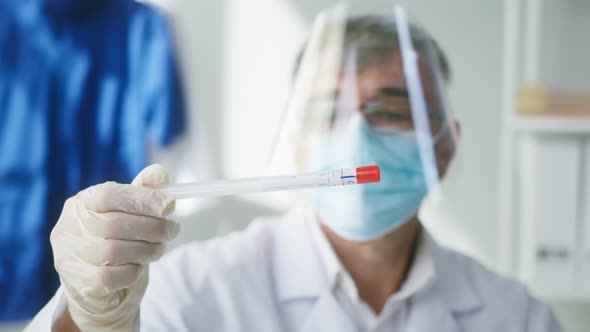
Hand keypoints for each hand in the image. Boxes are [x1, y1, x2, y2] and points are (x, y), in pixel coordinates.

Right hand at [51, 164, 178, 330]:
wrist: (99, 285)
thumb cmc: (117, 240)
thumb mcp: (130, 213)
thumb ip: (143, 192)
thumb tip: (159, 173)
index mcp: (81, 202)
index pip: (108, 195)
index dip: (142, 199)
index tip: (169, 205)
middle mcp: (68, 227)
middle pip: (114, 224)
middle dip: (152, 227)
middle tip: (172, 230)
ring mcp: (68, 256)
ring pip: (114, 251)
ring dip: (146, 250)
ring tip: (158, 248)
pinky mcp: (77, 282)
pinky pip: (111, 277)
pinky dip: (132, 271)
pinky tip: (138, 266)